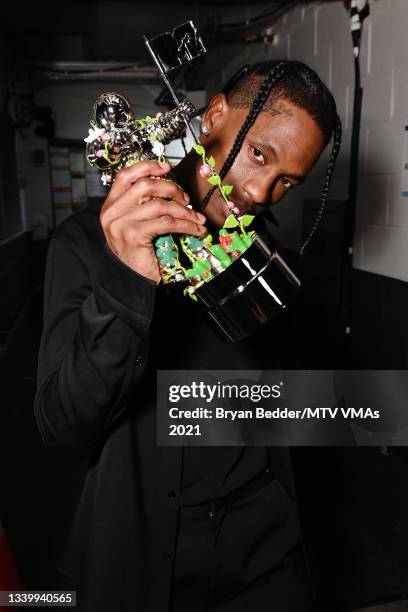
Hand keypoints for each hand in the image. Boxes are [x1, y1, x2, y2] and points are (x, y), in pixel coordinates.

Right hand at [99, 160, 206, 283]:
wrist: (131, 281)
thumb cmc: (136, 252)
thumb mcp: (134, 224)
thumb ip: (142, 205)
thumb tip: (169, 187)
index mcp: (111, 205)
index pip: (125, 175)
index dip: (147, 167)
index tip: (166, 167)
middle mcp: (112, 212)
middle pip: (146, 185)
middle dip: (172, 190)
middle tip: (186, 200)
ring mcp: (121, 224)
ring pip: (160, 205)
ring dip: (184, 211)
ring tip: (196, 219)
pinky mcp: (134, 236)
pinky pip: (167, 223)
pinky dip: (186, 225)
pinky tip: (196, 230)